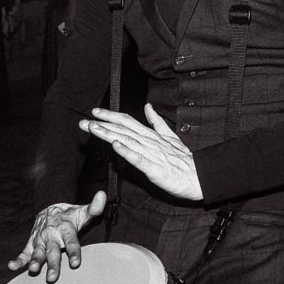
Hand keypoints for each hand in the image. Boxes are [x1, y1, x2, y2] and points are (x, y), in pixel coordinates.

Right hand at [8, 191, 106, 282]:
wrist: (50, 208)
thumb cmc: (70, 216)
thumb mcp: (82, 212)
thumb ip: (94, 208)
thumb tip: (102, 195)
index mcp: (65, 229)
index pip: (71, 241)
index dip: (73, 252)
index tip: (75, 263)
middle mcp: (52, 235)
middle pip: (53, 251)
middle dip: (52, 264)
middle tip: (53, 278)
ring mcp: (40, 240)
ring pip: (37, 252)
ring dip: (35, 260)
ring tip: (33, 269)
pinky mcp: (31, 243)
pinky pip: (24, 252)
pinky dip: (18, 260)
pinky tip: (12, 266)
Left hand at [80, 104, 201, 200]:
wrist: (199, 176)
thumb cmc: (184, 160)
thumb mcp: (170, 137)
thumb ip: (157, 122)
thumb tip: (148, 107)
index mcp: (151, 136)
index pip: (127, 122)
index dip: (110, 116)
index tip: (94, 112)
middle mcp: (149, 142)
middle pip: (123, 129)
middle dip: (102, 125)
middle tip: (84, 122)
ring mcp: (152, 154)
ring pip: (127, 141)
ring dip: (109, 134)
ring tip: (94, 129)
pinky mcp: (155, 169)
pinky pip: (139, 159)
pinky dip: (127, 151)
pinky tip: (116, 145)